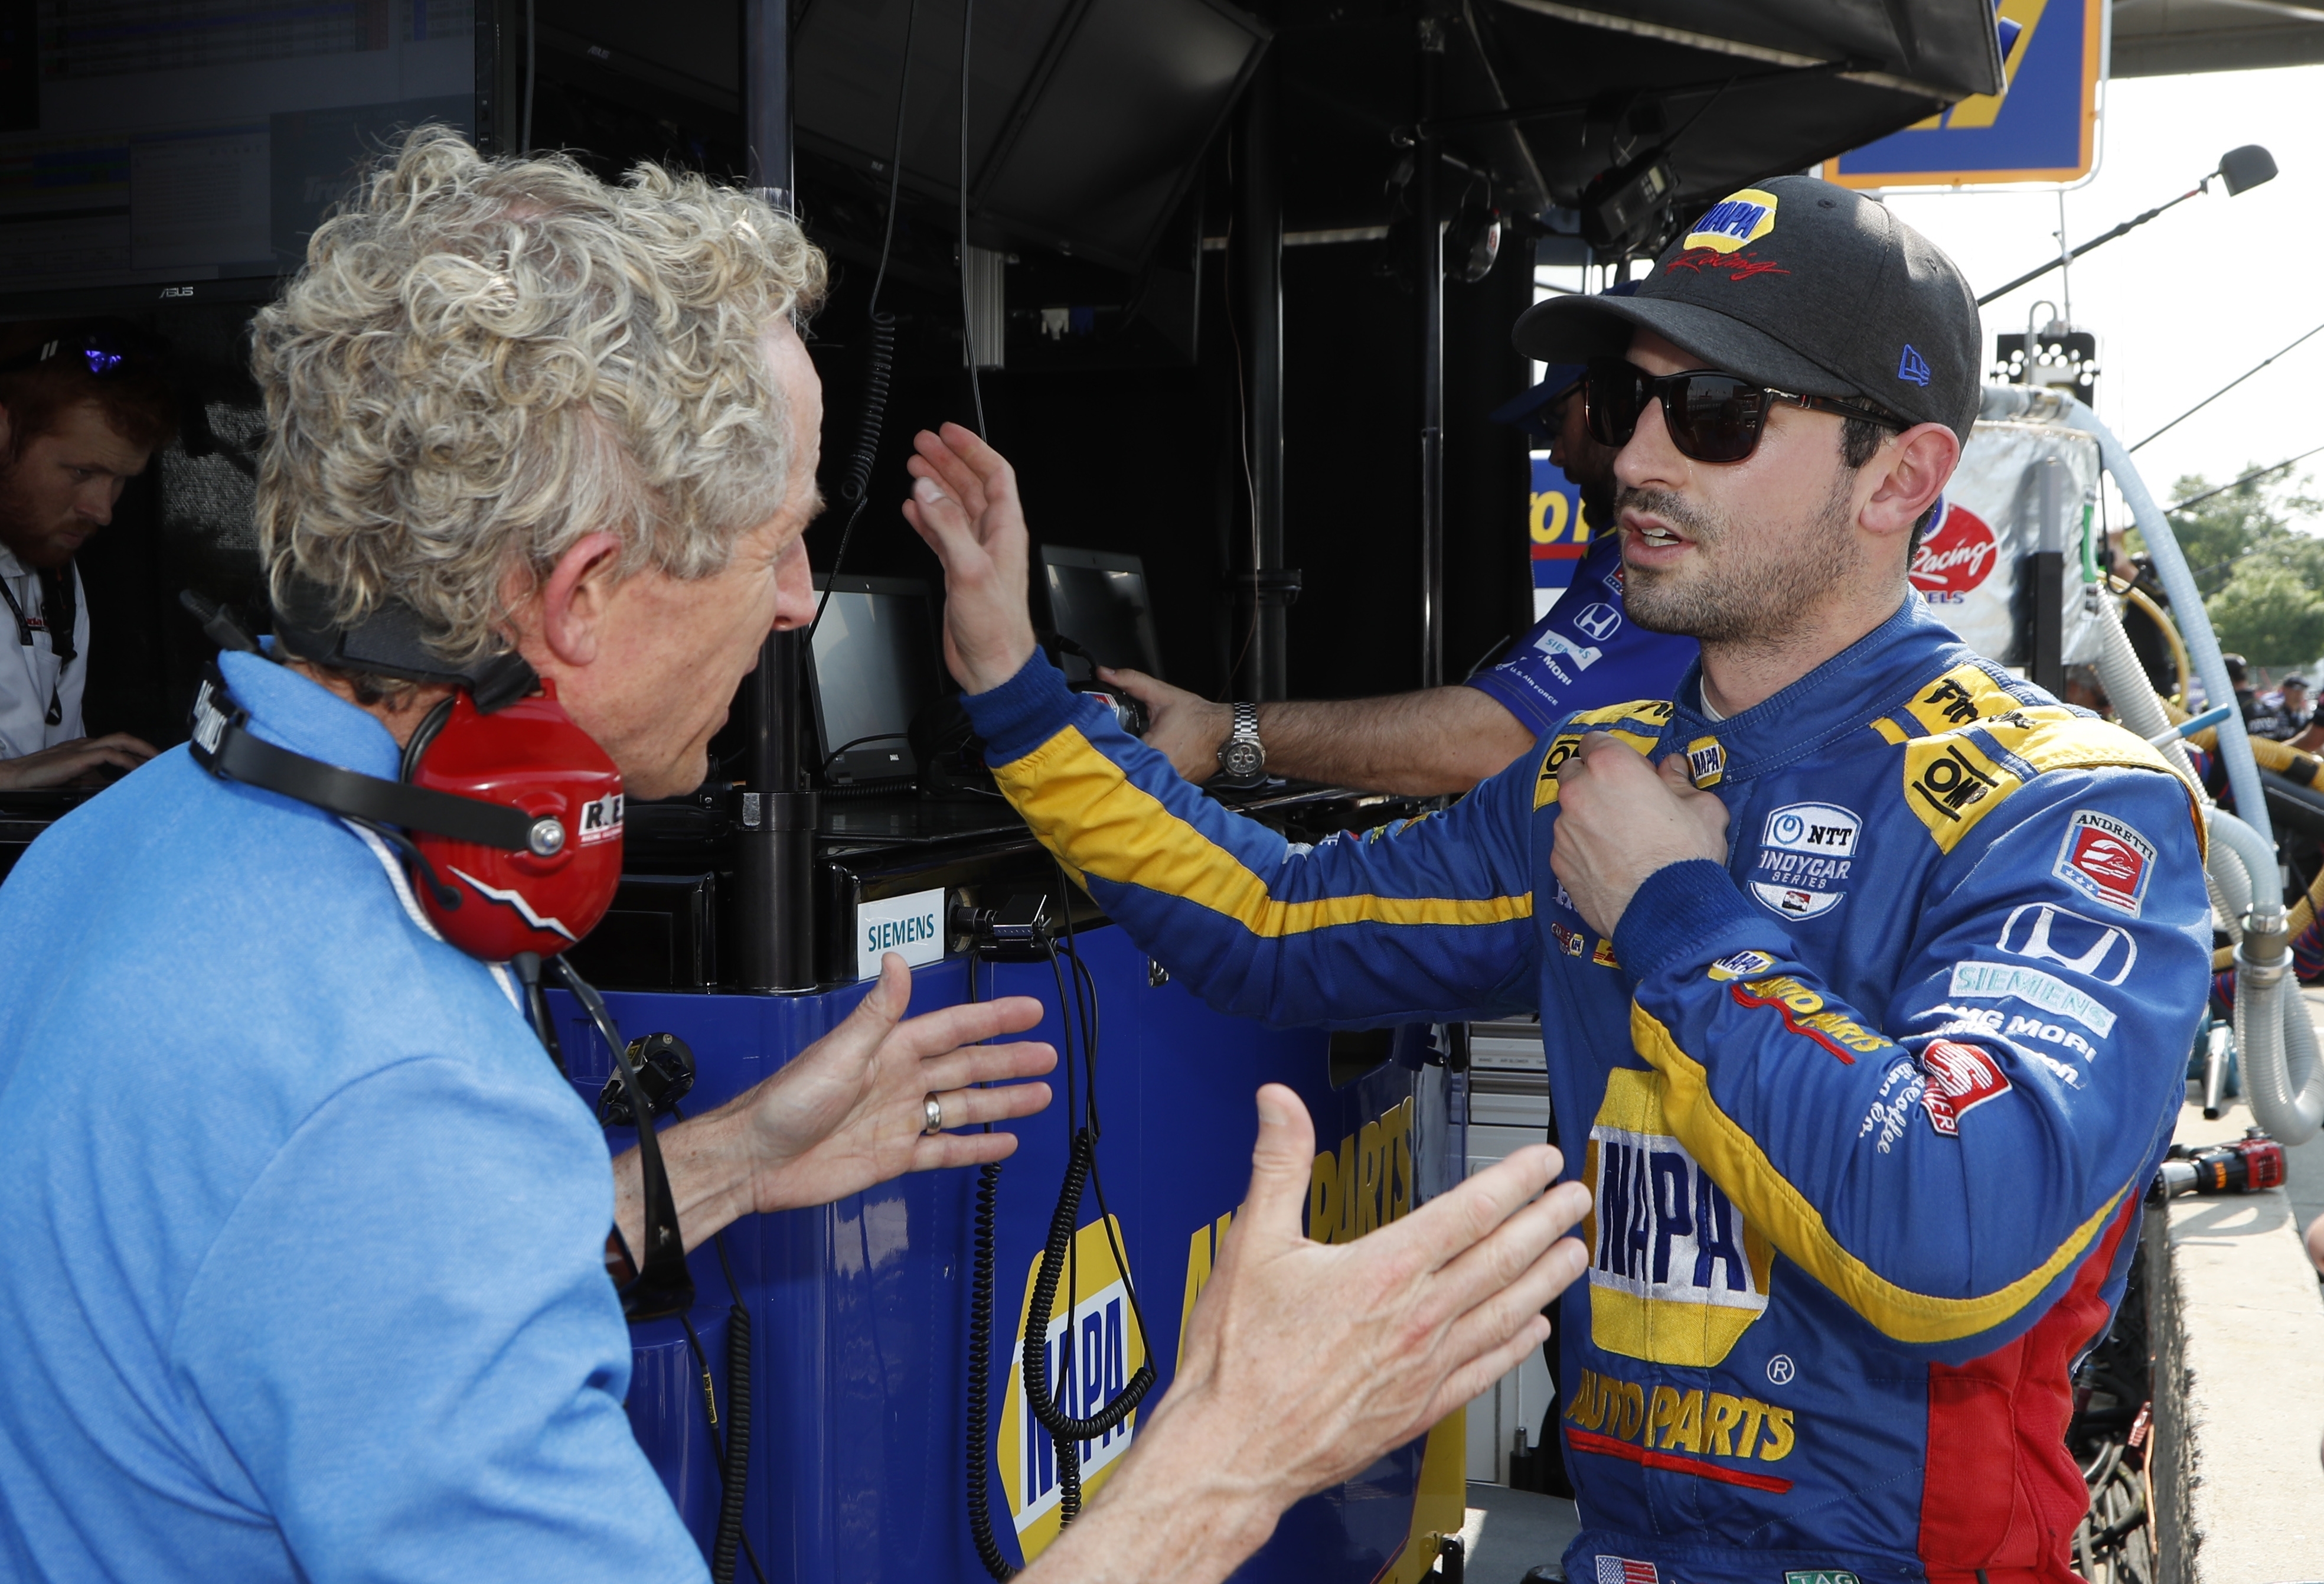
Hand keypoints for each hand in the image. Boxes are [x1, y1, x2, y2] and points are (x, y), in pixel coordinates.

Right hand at [0, 732, 157, 789]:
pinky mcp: (78, 757)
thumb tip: (113, 789)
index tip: (154, 762)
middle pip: (124, 738)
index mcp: (86, 749)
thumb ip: (95, 780)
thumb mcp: (75, 779)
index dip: (138, 751)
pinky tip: (136, 769)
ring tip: (157, 762)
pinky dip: (126, 760)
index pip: (118, 744)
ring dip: (142, 750)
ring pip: (120, 741)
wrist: (17, 776)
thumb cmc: (43, 778)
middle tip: (164, 759)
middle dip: (146, 747)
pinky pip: (109, 754)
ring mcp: (82, 749)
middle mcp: (87, 745)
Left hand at [615, 956, 1055, 1251]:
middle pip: (967, 1067)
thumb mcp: (838, 1052)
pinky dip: (974, 1148)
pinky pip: (944, 1150)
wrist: (756, 1159)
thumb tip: (895, 964)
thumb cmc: (784, 1103)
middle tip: (1046, 1057)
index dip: (993, 1019)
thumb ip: (876, 1013)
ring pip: (963, 1107)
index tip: (1027, 1011)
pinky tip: (1000, 1144)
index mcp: (889, 1049)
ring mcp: (898, 1119)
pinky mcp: (892, 1155)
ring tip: (1037, 1096)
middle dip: (1008, 1060)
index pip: (953, 1028)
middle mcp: (898, 1081)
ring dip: (1001, 1102)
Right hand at [903, 424, 1038, 695]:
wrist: (993, 665)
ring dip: (935, 486)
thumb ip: (948, 526)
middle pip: (971, 485)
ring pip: (955, 507)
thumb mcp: (970, 569)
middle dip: (948, 461)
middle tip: (923, 443)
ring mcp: (976, 553)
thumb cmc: (995, 626)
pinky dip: (927, 519)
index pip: (994, 474)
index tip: (949, 432)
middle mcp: (992, 538)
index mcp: (1005, 530)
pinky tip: (913, 510)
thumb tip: (927, 492)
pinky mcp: (960, 571)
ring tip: (915, 467)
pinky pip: (943, 534)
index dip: (972, 449)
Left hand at [1098, 666, 1227, 782]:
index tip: (1103, 734)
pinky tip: (1151, 761)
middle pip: (1126, 765)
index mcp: (1153, 748)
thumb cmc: (1199, 717)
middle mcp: (1161, 769)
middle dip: (1120, 753)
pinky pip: (1156, 781)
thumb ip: (1132, 681)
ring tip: (1134, 753)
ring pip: (1141, 775)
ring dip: (1135, 765)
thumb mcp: (1163, 694)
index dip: (1107, 741)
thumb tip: (1106, 673)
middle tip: (1115, 743)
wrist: (1226, 733)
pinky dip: (1151, 772)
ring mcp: (1170, 780)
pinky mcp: (1177, 785)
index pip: (1116, 749)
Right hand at [1118, 1087, 1589, 1529]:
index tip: (1543, 1163)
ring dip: (1546, 1280)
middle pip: (1501, 1259)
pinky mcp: (1418, 1410)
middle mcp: (1416, 1318)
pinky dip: (1516, 1348)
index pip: (1469, 1212)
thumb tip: (1278, 1103)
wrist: (1233, 1450)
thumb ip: (1276, 1165)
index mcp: (1382, 1270)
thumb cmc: (1238, 1358)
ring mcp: (1423, 1368)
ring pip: (1504, 1313)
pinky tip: (1534, 1333)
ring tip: (1575, 1256)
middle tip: (1578, 1198)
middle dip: (1546, 1223)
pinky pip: (1483, 1371)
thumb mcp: (1250, 1243)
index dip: (1515, 1181)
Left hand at [1549, 732, 1728, 935]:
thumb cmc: (1688, 855)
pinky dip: (1582, 848)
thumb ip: (1680, 781)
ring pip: (1568, 810)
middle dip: (1592, 780)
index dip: (1613, 754)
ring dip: (1586, 816)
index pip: (1595, 741)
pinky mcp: (1557, 861)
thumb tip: (1672, 768)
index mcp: (1611, 766)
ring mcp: (1563, 828)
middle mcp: (1578, 791)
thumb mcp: (1703, 808)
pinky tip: (1608, 864)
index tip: (1630, 772)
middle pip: (1574, 772)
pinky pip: (1567, 844)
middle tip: (1621, 802)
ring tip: (1618, 840)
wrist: (1667, 914)